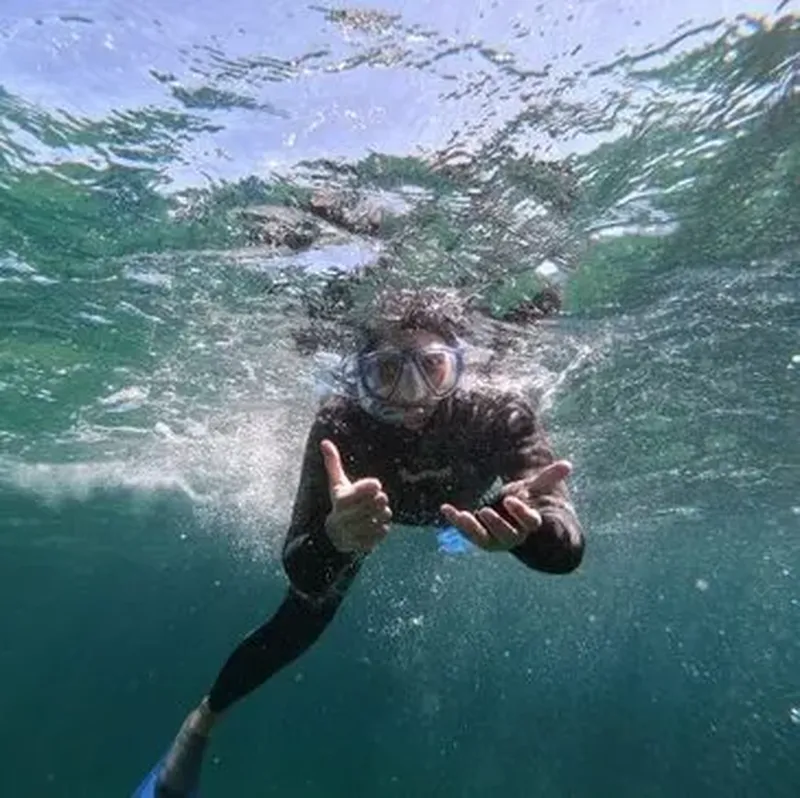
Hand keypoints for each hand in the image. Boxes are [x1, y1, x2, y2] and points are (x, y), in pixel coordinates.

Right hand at [321, 439, 392, 553]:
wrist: (334, 536)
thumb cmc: (340, 503)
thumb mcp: (336, 484)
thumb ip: (333, 463)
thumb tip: (324, 441)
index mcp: (340, 500)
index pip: (366, 489)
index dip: (373, 486)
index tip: (375, 485)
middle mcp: (344, 518)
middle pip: (378, 502)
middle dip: (381, 500)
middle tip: (378, 500)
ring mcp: (353, 533)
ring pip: (383, 517)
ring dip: (383, 514)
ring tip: (376, 513)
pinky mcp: (362, 545)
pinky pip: (383, 532)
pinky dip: (383, 528)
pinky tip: (375, 526)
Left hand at [440, 460, 571, 551]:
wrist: (505, 520)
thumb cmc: (519, 503)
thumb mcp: (531, 490)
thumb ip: (547, 479)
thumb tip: (569, 464)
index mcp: (528, 523)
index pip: (529, 521)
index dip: (521, 511)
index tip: (511, 498)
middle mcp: (512, 535)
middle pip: (506, 534)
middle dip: (496, 524)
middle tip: (486, 510)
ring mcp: (494, 540)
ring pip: (484, 538)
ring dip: (472, 528)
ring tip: (463, 515)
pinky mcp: (476, 538)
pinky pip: (465, 532)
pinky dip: (455, 520)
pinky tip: (445, 508)